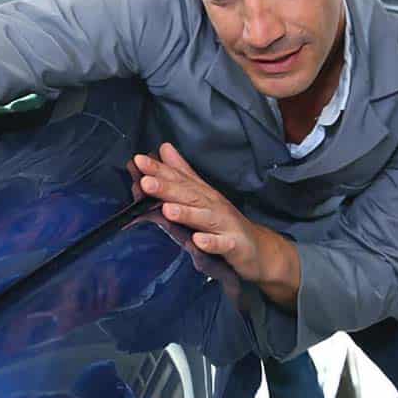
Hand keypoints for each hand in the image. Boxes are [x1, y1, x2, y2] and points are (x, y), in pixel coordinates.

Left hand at [133, 143, 299, 306]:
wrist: (259, 248)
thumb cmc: (225, 222)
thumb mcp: (202, 195)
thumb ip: (182, 174)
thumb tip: (164, 149)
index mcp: (203, 194)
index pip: (179, 179)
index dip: (159, 170)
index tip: (139, 161)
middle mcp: (213, 206)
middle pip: (189, 195)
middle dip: (167, 188)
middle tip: (146, 182)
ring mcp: (225, 226)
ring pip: (205, 218)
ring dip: (187, 213)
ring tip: (168, 209)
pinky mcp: (235, 245)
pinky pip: (222, 245)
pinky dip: (211, 243)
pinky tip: (198, 241)